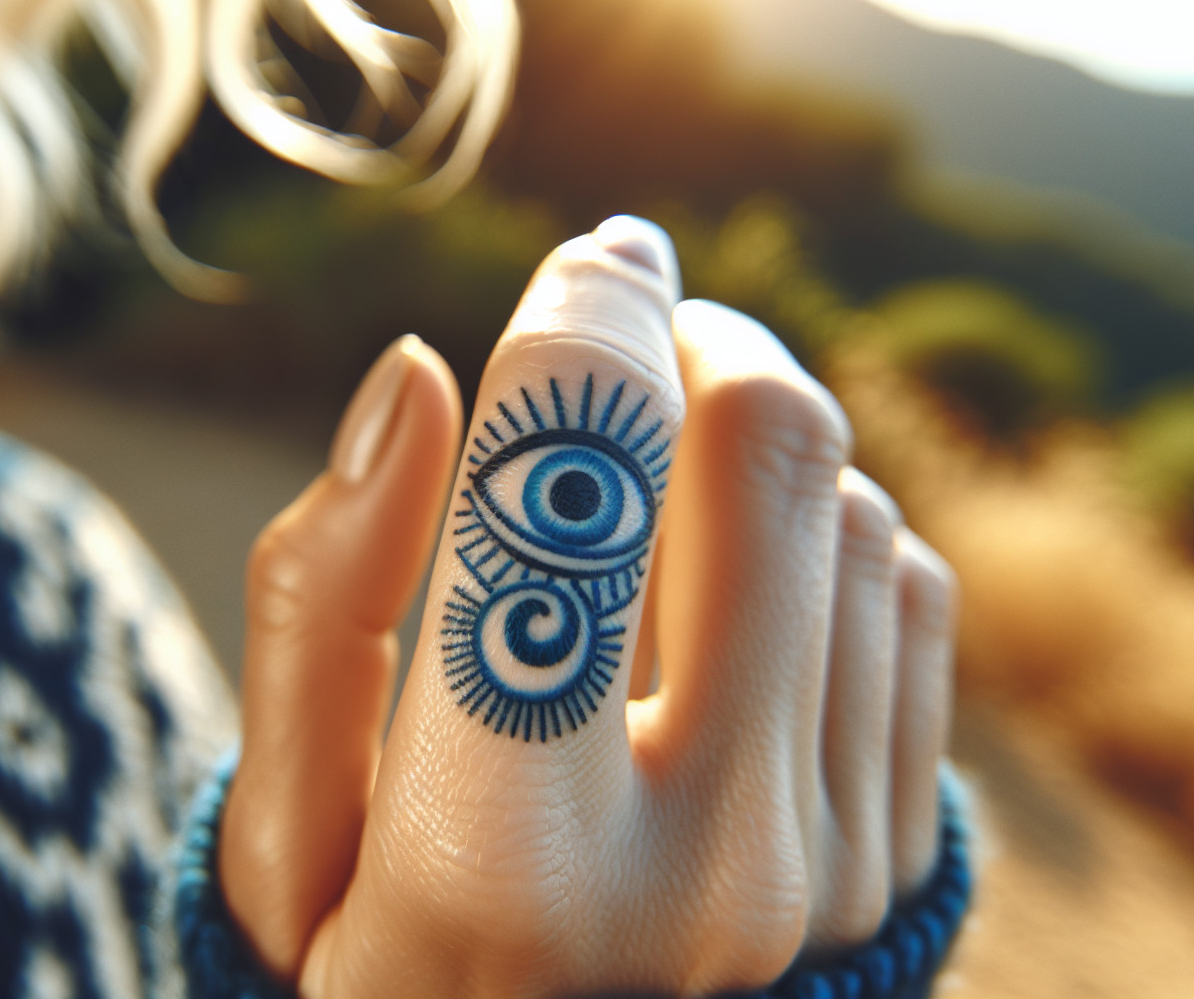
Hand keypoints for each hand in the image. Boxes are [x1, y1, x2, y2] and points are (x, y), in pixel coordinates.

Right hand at [220, 218, 957, 996]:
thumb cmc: (371, 969)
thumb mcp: (287, 831)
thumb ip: (320, 603)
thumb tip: (415, 378)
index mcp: (503, 865)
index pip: (563, 501)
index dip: (576, 327)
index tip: (582, 264)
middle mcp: (704, 874)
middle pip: (760, 455)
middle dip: (688, 339)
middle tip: (630, 315)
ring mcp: (830, 877)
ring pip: (849, 506)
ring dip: (748, 434)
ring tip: (656, 472)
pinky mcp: (898, 863)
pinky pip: (907, 587)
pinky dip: (822, 524)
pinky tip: (734, 565)